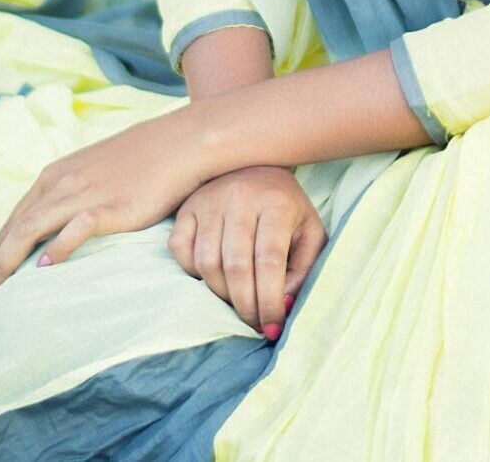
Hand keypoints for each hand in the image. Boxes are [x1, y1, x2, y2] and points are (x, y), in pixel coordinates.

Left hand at [0, 111, 202, 302]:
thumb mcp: (93, 172)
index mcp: (55, 176)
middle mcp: (62, 183)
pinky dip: (56, 248)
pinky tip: (45, 269)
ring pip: (33, 228)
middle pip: (16, 228)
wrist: (178, 143)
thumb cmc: (139, 160)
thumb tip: (54, 230)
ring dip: (10, 262)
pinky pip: (75, 228)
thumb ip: (70, 195)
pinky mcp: (110, 207)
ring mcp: (85, 194)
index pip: (14, 220)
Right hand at [167, 165, 327, 336]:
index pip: (270, 261)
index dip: (269, 300)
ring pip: (206, 263)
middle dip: (245, 305)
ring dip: (221, 293)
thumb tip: (281, 308)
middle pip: (236, 266)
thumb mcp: (309, 233)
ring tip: (237, 298)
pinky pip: (181, 250)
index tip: (273, 326)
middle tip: (254, 322)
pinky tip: (213, 272)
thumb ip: (303, 272)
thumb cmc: (286, 206)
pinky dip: (193, 271)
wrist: (256, 162)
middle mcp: (240, 197)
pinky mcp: (187, 207)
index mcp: (276, 202)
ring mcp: (209, 200)